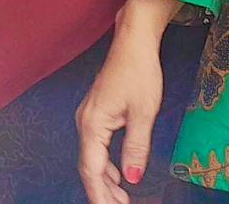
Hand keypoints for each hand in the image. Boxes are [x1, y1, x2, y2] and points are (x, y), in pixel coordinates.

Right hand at [77, 0, 174, 203]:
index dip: (100, 194)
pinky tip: (118, 174)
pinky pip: (96, 146)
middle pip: (88, 166)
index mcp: (92, 124)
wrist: (134, 40)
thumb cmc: (139, 71)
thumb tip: (133, 176)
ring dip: (105, 179)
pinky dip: (105, 164)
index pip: (91, 169)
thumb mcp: (144, 112)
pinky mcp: (96, 113)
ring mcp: (88, 117)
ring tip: (121, 198)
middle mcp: (84, 122)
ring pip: (92, 157)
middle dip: (102, 190)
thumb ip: (136, 147)